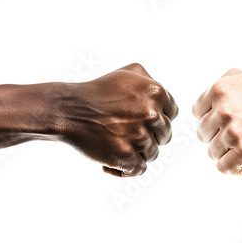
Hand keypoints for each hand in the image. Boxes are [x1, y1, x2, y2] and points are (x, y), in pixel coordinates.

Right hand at [59, 63, 177, 176]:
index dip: (157, 119)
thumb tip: (165, 101)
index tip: (139, 120)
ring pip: (152, 153)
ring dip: (136, 152)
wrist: (69, 110)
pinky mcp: (126, 156)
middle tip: (126, 132)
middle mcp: (152, 114)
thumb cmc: (98, 91)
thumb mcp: (129, 73)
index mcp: (157, 92)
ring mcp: (140, 136)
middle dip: (149, 136)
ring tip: (116, 145)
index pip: (172, 115)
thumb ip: (152, 82)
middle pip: (165, 136)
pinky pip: (139, 169)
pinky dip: (126, 169)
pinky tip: (110, 162)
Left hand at [192, 69, 241, 174]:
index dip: (210, 120)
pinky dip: (235, 170)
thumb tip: (202, 106)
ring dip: (227, 154)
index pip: (197, 113)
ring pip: (212, 152)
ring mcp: (232, 132)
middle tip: (236, 137)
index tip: (223, 123)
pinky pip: (224, 168)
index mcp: (218, 90)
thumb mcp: (241, 77)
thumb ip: (218, 84)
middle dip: (217, 137)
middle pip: (202, 134)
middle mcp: (222, 110)